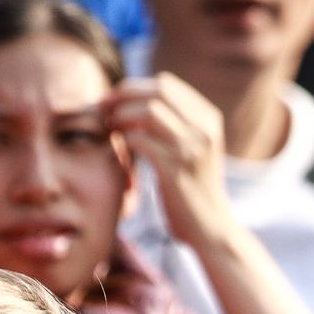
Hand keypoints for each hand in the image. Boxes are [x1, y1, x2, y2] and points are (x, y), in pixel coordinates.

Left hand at [108, 73, 235, 252]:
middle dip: (123, 95)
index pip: (166, 85)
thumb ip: (174, 125)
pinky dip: (123, 140)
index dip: (134, 88)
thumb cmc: (192, 190)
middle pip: (157, 91)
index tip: (113, 100)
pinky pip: (140, 140)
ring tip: (109, 128)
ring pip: (148, 111)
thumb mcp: (191, 150)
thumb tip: (134, 102)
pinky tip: (118, 150)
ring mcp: (192, 148)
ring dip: (121, 116)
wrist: (210, 228)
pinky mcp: (176, 169)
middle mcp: (203, 128)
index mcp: (208, 118)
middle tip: (103, 108)